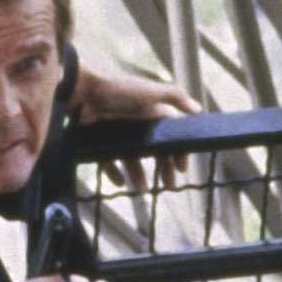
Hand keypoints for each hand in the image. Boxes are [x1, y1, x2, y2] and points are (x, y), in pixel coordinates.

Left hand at [70, 64, 199, 192]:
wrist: (81, 91)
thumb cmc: (119, 90)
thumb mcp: (152, 91)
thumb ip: (176, 97)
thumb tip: (199, 111)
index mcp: (150, 112)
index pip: (170, 136)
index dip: (177, 152)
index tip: (182, 169)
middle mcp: (135, 124)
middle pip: (154, 150)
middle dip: (163, 168)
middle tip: (169, 186)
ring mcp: (116, 133)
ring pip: (132, 159)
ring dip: (139, 175)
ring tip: (142, 190)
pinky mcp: (98, 140)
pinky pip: (108, 161)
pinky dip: (114, 173)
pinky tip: (120, 183)